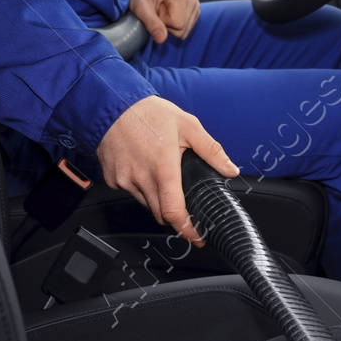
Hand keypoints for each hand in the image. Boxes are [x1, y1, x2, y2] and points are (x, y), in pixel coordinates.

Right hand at [97, 97, 238, 246]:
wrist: (110, 103)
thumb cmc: (147, 113)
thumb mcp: (188, 126)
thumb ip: (212, 151)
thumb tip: (231, 169)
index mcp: (162, 170)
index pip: (174, 212)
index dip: (187, 229)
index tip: (197, 237)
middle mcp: (140, 179)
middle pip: (160, 213)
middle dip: (175, 213)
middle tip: (185, 204)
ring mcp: (123, 180)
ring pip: (145, 203)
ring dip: (157, 199)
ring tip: (164, 176)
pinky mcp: (111, 178)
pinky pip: (130, 191)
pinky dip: (141, 187)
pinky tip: (145, 168)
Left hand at [128, 0, 199, 44]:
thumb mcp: (140, 7)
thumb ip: (151, 23)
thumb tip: (162, 39)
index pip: (177, 24)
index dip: (162, 22)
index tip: (154, 11)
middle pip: (182, 30)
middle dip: (166, 25)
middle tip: (157, 11)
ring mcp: (195, 5)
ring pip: (185, 31)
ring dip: (170, 26)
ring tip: (162, 11)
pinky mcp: (194, 11)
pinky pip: (186, 29)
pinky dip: (175, 26)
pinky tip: (169, 14)